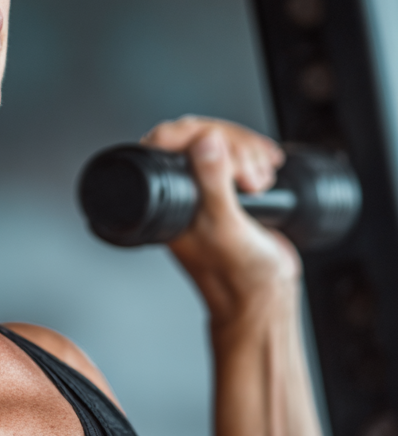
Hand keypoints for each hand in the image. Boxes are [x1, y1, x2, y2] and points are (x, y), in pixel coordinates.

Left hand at [141, 116, 300, 323]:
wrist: (262, 301)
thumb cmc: (236, 276)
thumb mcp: (224, 225)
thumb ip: (212, 182)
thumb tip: (205, 141)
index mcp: (166, 198)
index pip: (165, 141)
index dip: (197, 134)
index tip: (225, 146)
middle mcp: (180, 191)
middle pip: (196, 135)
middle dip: (232, 145)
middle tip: (251, 178)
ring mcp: (204, 190)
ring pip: (220, 142)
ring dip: (248, 153)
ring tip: (261, 183)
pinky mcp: (229, 192)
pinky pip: (238, 156)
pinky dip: (256, 157)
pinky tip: (269, 170)